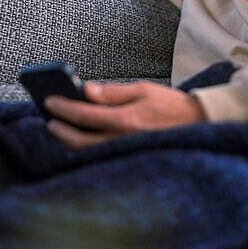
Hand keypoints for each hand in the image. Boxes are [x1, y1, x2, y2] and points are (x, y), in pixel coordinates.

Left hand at [45, 80, 205, 148]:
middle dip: (60, 130)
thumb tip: (86, 90)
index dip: (62, 108)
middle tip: (49, 119)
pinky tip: (81, 140)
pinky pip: (101, 157)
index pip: (83, 115)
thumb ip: (112, 91)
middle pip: (79, 141)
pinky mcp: (129, 159)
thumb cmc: (171, 105)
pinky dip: (86, 149)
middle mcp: (122, 141)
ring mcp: (125, 153)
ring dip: (70, 141)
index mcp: (125, 120)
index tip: (48, 101)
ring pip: (88, 153)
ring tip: (61, 129)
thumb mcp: (142, 89)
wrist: (199, 125)